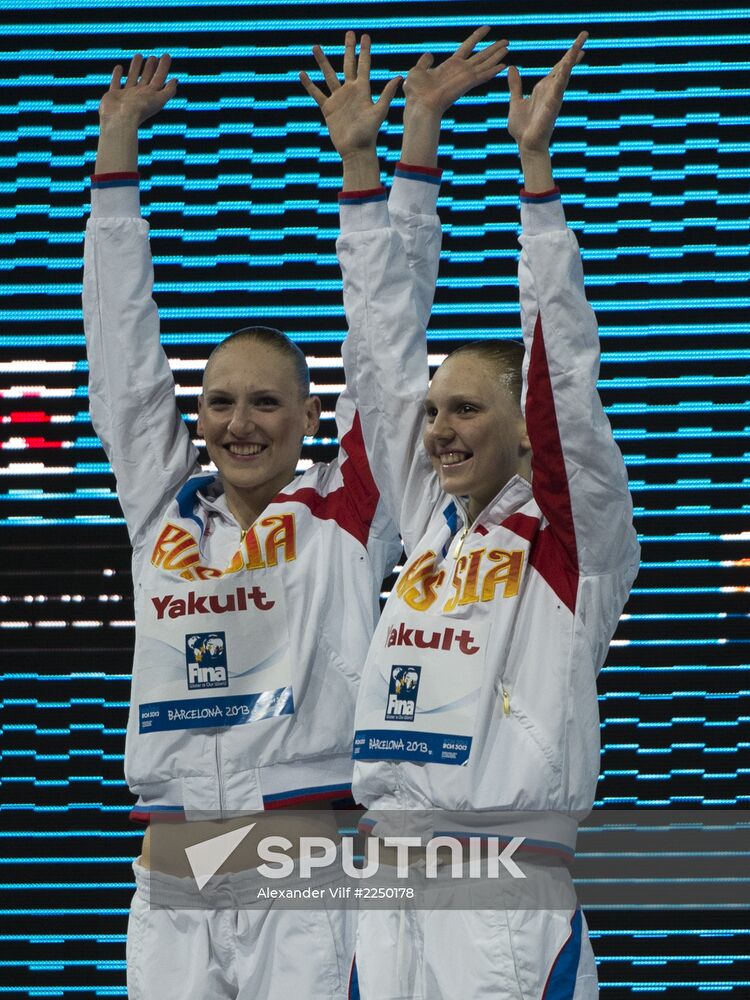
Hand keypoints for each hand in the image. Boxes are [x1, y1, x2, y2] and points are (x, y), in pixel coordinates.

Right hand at [99, 54, 176, 127]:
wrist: (120, 120)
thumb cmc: (140, 110)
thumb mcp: (158, 100)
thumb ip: (168, 91)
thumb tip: (175, 80)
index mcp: (150, 96)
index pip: (159, 79)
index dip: (164, 68)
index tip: (166, 56)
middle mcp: (139, 95)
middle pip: (147, 78)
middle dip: (151, 68)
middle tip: (153, 57)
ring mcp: (126, 95)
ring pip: (132, 77)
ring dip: (136, 68)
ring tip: (139, 56)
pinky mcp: (114, 95)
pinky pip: (116, 82)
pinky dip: (117, 75)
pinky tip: (119, 67)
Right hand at [299, 31, 401, 160]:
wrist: (356, 150)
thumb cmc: (369, 134)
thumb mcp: (379, 112)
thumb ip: (387, 94)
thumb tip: (399, 77)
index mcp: (363, 90)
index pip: (364, 65)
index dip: (364, 51)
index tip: (364, 36)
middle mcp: (350, 91)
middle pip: (348, 65)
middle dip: (349, 49)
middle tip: (349, 33)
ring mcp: (338, 99)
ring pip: (329, 75)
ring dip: (322, 61)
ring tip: (316, 47)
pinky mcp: (328, 109)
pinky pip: (317, 94)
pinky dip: (309, 84)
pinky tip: (302, 74)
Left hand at [403, 26, 507, 116]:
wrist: (420, 104)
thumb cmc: (416, 92)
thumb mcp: (418, 70)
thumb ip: (425, 62)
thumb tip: (429, 55)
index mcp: (450, 65)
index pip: (467, 47)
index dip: (477, 37)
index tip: (487, 28)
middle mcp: (461, 70)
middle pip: (481, 55)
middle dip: (493, 48)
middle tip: (506, 42)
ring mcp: (465, 76)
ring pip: (485, 63)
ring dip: (497, 55)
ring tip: (508, 47)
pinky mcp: (467, 83)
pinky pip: (484, 75)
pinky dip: (493, 70)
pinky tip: (503, 65)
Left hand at [507, 32, 586, 155]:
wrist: (525, 145)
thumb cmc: (522, 129)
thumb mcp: (515, 101)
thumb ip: (515, 86)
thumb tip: (512, 68)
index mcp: (543, 89)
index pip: (557, 68)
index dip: (566, 56)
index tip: (578, 45)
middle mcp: (551, 91)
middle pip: (564, 66)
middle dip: (574, 50)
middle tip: (585, 34)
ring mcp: (553, 97)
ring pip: (564, 73)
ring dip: (571, 58)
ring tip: (581, 44)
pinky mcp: (552, 105)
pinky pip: (558, 88)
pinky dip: (562, 76)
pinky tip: (566, 65)